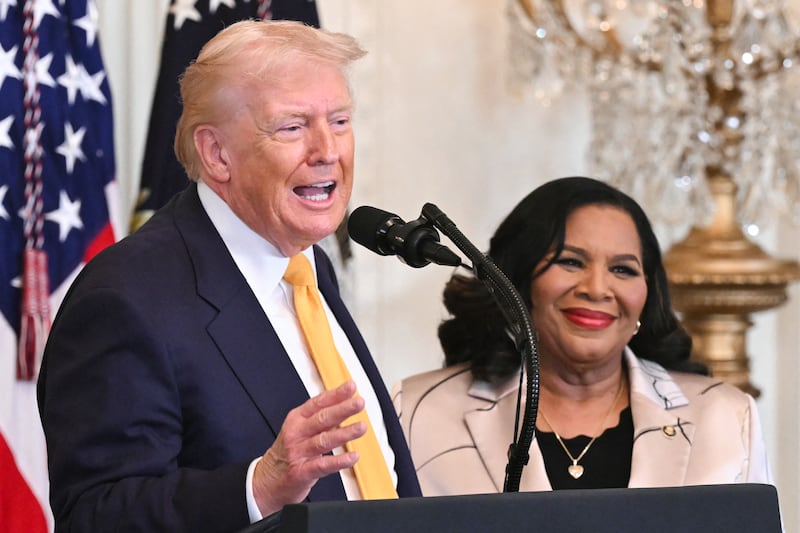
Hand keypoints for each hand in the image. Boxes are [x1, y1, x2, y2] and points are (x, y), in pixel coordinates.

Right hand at [252, 380, 366, 515]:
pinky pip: (322, 465)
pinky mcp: (301, 472)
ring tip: (361, 427)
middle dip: (342, 409)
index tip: (351, 386)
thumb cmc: (288, 452)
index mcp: (297, 419)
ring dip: (344, 433)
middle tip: (359, 403)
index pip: (318, 402)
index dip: (336, 394)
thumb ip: (322, 418)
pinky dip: (338, 461)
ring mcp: (297, 452)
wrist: (266, 481)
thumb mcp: (301, 429)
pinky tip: (352, 457)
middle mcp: (296, 433)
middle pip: (322, 418)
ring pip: (324, 440)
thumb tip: (346, 404)